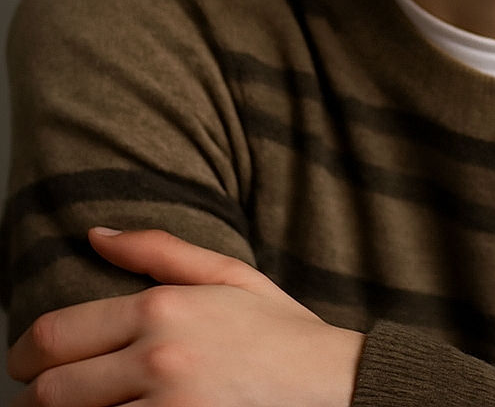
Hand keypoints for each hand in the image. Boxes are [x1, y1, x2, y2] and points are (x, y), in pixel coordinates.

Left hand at [8, 228, 365, 406]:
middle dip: (32, 399)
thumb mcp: (229, 274)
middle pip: (50, 392)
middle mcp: (158, 359)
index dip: (22, 354)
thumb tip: (95, 234)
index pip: (56, 334)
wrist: (334, 385)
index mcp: (164, 308)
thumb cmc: (280, 330)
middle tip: (38, 399)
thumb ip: (158, 250)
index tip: (22, 364)